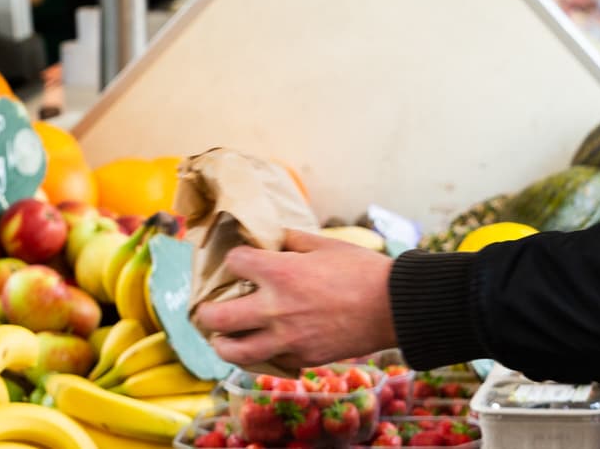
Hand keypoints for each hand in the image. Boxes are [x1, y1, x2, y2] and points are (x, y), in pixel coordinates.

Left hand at [196, 230, 395, 368]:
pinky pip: (266, 361)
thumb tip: (276, 238)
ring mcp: (286, 338)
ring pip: (231, 350)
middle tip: (209, 310)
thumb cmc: (364, 270)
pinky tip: (263, 345)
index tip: (241, 262)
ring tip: (224, 337)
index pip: (234, 263)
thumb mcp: (329, 244)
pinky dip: (260, 354)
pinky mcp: (301, 358)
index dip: (235, 260)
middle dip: (206, 312)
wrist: (393, 307)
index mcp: (280, 272)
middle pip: (215, 316)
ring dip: (222, 342)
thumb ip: (295, 240)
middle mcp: (274, 308)